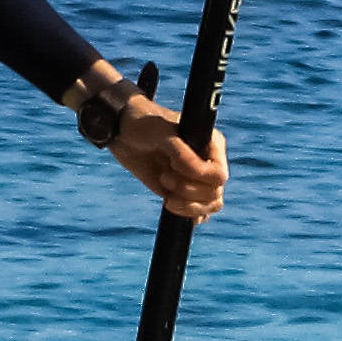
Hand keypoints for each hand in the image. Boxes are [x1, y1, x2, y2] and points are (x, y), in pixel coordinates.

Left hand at [111, 103, 228, 220]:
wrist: (122, 133)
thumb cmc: (144, 124)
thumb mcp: (161, 133)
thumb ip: (181, 153)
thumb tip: (197, 172)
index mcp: (212, 144)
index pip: (219, 174)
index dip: (200, 177)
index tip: (173, 166)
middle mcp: (209, 163)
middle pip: (215, 193)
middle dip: (189, 191)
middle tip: (164, 177)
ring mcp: (197, 180)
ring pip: (210, 205)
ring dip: (189, 206)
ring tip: (167, 196)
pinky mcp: (184, 193)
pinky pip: (198, 213)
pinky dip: (189, 216)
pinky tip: (171, 207)